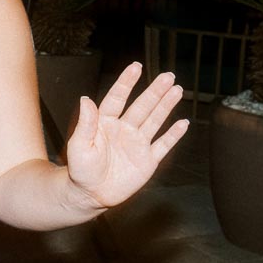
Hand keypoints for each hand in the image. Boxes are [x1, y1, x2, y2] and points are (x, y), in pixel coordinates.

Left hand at [64, 62, 188, 209]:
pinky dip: (173, 135)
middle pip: (142, 106)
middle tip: (168, 76)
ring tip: (177, 90)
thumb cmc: (80, 170)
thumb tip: (85, 99)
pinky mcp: (147, 160)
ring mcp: (137, 143)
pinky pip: (163, 145)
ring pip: (155, 120)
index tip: (136, 67)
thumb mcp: (79, 146)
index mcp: (105, 122)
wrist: (90, 195)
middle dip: (155, 91)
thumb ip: (85, 123)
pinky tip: (183, 123)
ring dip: (166, 106)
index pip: (117, 98)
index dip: (126, 83)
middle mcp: (123, 129)